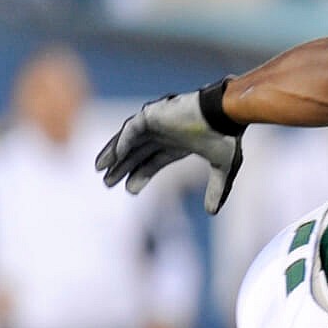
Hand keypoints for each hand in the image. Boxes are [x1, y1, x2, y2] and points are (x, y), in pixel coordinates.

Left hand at [96, 81, 244, 213]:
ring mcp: (158, 123)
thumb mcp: (224, 168)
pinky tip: (114, 157)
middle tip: (107, 183)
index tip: (129, 191)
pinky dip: (122, 142)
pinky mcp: (153, 114)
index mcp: (179, 144)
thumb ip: (216, 190)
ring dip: (114, 154)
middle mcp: (166, 133)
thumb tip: (212, 212)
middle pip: (137, 153)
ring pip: (129, 141)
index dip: (141, 175)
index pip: (154, 161)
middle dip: (123, 168)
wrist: (225, 114)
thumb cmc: (227, 137)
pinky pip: (131, 130)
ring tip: (100, 169)